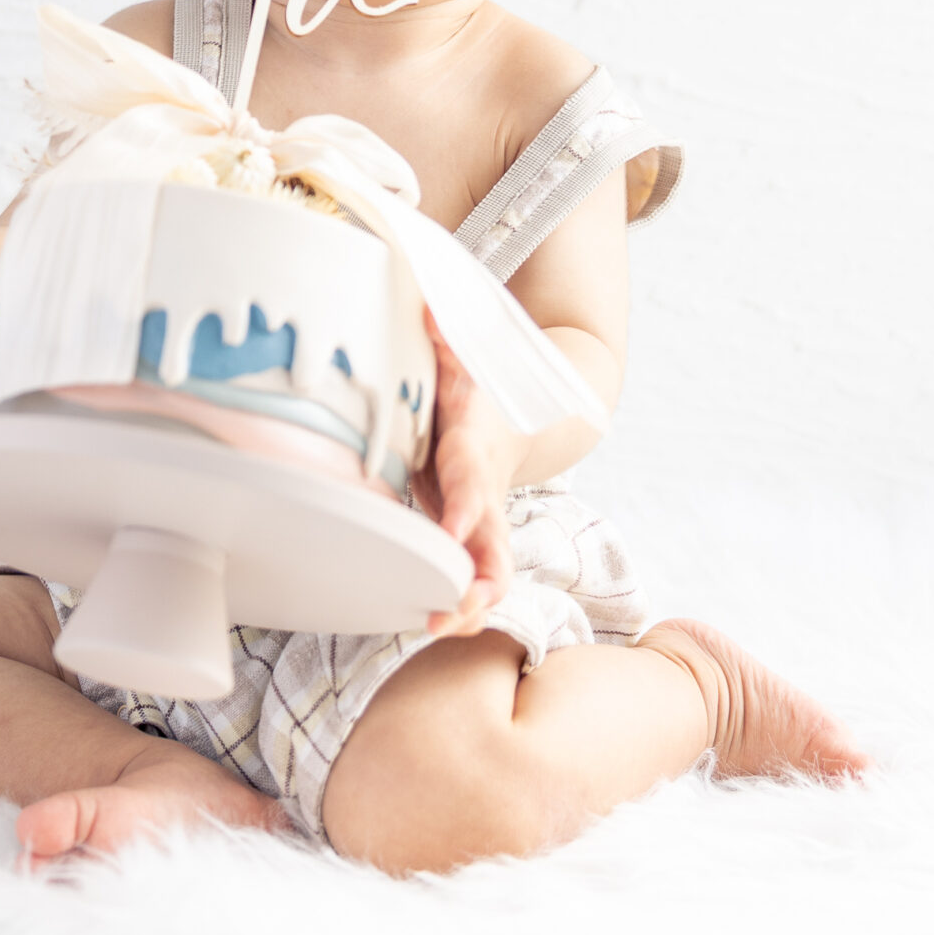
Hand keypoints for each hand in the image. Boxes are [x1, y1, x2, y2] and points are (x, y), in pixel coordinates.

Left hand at [407, 311, 516, 638]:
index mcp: (475, 452)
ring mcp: (483, 526)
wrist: (507, 422)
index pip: (472, 482)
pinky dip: (460, 606)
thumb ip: (443, 340)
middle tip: (453, 610)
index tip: (450, 533)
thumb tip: (426, 309)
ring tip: (437, 625)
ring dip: (469, 605)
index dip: (466, 509)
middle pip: (494, 547)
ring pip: (490, 575)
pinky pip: (473, 582)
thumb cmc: (469, 397)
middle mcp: (485, 497)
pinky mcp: (471, 545)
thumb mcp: (460, 363)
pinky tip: (430, 622)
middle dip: (479, 581)